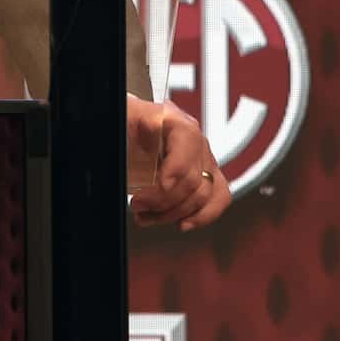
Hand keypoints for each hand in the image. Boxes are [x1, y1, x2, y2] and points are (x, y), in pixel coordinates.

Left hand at [127, 96, 230, 232]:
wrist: (126, 131)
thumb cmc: (123, 126)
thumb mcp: (120, 126)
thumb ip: (127, 139)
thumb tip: (133, 169)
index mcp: (171, 118)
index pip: (188, 140)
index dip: (176, 168)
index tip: (161, 186)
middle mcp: (192, 137)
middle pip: (193, 177)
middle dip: (163, 199)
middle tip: (137, 204)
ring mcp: (202, 157)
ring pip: (205, 194)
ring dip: (174, 212)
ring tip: (148, 214)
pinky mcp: (205, 174)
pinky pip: (218, 197)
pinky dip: (202, 216)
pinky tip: (182, 223)